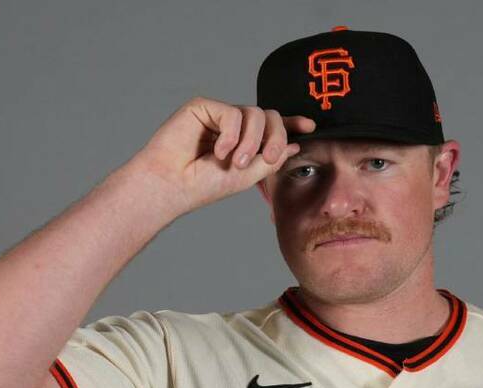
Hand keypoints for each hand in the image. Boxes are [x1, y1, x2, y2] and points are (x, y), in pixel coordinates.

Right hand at [129, 96, 315, 213]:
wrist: (172, 184)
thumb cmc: (203, 184)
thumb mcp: (247, 176)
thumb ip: (271, 160)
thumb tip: (294, 144)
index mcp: (245, 141)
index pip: (272, 126)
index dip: (291, 123)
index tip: (310, 127)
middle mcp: (233, 125)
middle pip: (269, 116)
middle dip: (275, 137)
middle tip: (267, 158)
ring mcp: (218, 115)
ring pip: (254, 113)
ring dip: (251, 141)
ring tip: (236, 162)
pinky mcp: (203, 107)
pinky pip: (232, 112)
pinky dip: (231, 135)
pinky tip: (219, 150)